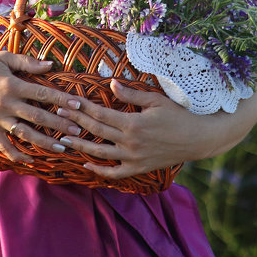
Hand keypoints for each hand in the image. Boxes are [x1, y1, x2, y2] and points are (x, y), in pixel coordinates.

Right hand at [0, 51, 82, 163]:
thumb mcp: (3, 57)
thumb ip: (27, 62)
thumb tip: (50, 64)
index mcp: (12, 84)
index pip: (42, 93)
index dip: (62, 99)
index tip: (78, 105)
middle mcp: (6, 103)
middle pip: (38, 116)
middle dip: (59, 123)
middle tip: (78, 129)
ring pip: (24, 133)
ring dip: (44, 142)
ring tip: (62, 148)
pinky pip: (4, 144)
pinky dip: (17, 153)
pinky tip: (31, 159)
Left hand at [54, 78, 256, 181]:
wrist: (198, 138)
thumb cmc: (179, 114)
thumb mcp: (156, 100)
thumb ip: (131, 94)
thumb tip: (110, 84)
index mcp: (132, 123)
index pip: (100, 114)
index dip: (82, 107)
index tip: (68, 101)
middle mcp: (130, 143)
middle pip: (96, 131)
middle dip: (75, 122)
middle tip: (58, 114)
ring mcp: (133, 158)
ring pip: (100, 153)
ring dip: (79, 146)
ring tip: (62, 139)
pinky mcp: (139, 169)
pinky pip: (115, 173)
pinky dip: (99, 170)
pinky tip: (86, 164)